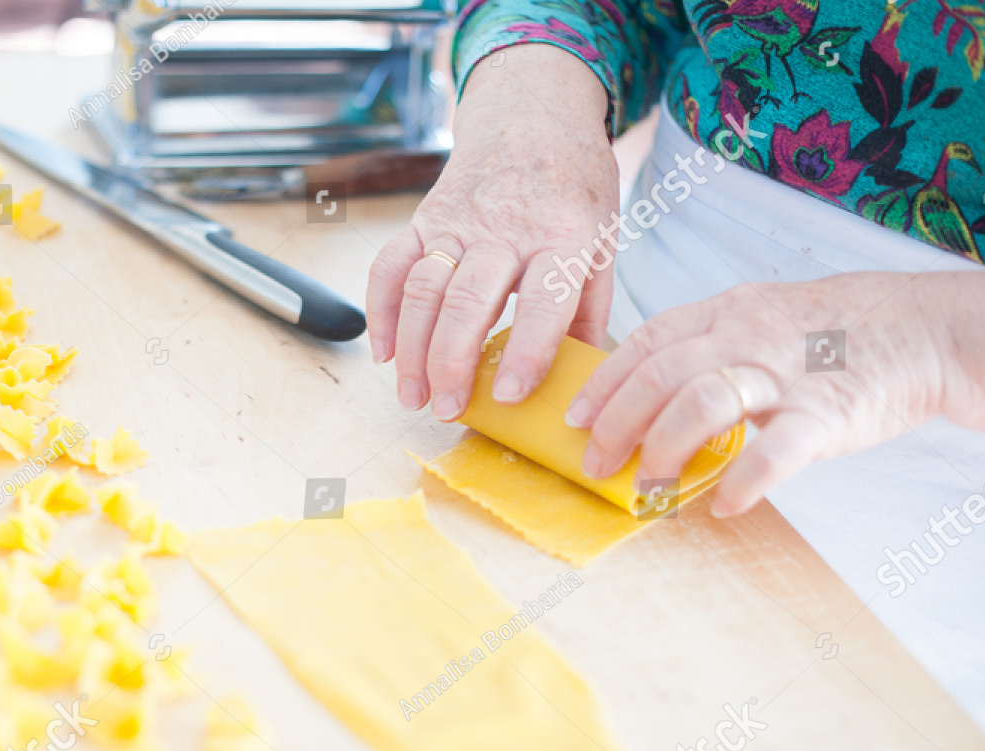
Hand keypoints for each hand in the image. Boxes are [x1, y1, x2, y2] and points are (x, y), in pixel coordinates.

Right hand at [366, 44, 617, 420]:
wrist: (532, 108)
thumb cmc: (573, 182)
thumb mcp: (604, 236)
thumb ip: (591, 307)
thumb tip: (586, 376)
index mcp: (563, 235)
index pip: (544, 301)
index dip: (527, 352)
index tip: (510, 396)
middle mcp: (506, 228)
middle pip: (468, 300)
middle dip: (451, 362)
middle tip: (448, 409)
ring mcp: (458, 222)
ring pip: (423, 289)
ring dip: (412, 349)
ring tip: (414, 396)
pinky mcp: (424, 218)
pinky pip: (390, 265)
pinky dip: (380, 311)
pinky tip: (384, 354)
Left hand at [564, 270, 984, 516]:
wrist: (924, 330)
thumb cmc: (830, 333)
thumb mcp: (759, 317)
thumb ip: (705, 346)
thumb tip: (643, 391)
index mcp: (726, 314)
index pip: (647, 341)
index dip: (604, 381)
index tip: (572, 418)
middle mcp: (748, 337)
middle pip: (661, 374)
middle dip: (617, 423)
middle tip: (595, 464)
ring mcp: (786, 373)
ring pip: (703, 401)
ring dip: (664, 447)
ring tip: (648, 484)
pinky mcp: (826, 412)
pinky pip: (777, 449)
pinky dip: (743, 480)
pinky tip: (722, 505)